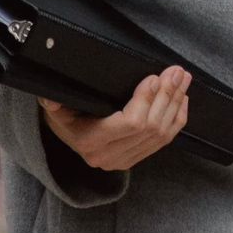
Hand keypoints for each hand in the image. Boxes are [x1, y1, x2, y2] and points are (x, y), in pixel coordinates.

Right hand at [39, 66, 189, 171]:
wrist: (68, 137)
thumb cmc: (64, 115)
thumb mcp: (55, 108)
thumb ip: (53, 102)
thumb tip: (49, 98)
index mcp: (90, 142)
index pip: (129, 123)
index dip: (146, 100)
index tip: (153, 77)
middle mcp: (108, 156)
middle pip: (150, 126)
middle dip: (167, 96)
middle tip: (176, 72)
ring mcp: (124, 161)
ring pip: (161, 134)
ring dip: (175, 104)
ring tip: (182, 79)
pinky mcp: (136, 159)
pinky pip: (165, 141)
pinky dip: (178, 119)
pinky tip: (183, 99)